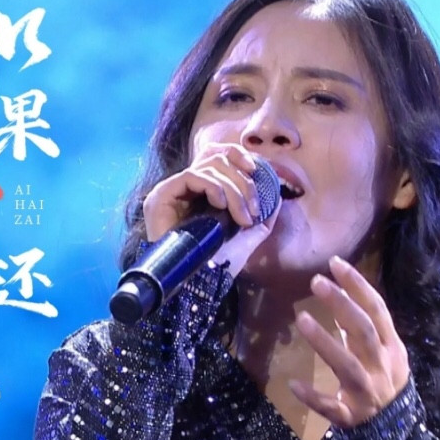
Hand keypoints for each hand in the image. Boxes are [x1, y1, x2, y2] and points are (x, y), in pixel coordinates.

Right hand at [143, 143, 280, 276]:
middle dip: (243, 182)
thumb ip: (261, 216)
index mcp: (201, 191)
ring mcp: (171, 189)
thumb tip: (278, 197)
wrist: (196, 284)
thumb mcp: (246, 236)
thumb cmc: (217, 263)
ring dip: (233, 190)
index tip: (256, 170)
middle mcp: (184, 186)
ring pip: (208, 167)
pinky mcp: (162, 194)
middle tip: (253, 208)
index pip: (217, 155)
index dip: (238, 156)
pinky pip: (192, 176)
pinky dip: (213, 187)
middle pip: (217, 160)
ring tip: (242, 216)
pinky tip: (221, 206)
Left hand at [289, 256, 409, 428]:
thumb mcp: (381, 351)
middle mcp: (382, 366)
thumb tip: (339, 292)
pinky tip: (293, 384)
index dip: (358, 285)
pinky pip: (331, 406)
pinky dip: (313, 396)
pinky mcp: (351, 416)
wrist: (394, 431)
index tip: (335, 263)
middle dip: (342, 304)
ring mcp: (368, 392)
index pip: (377, 310)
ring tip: (301, 318)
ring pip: (347, 365)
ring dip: (324, 341)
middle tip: (316, 282)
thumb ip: (362, 325)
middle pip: (363, 331)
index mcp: (391, 347)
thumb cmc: (382, 380)